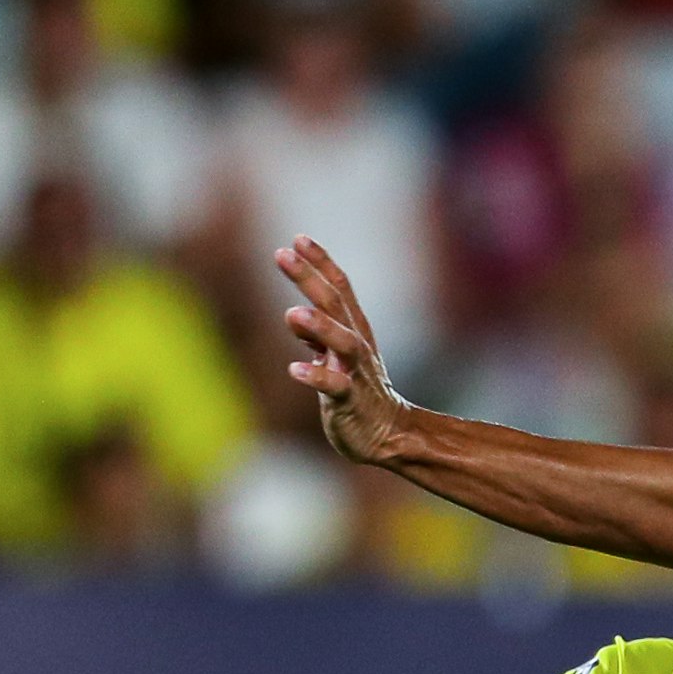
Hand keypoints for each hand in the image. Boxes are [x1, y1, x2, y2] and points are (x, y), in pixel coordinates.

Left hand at [279, 236, 412, 465]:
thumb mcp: (335, 357)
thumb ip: (314, 334)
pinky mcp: (351, 402)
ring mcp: (356, 372)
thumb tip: (293, 313)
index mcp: (354, 329)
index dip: (320, 262)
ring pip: (342, 343)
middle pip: (334, 304)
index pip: (340, 288)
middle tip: (283, 254)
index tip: (298, 239)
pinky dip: (316, 377)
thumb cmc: (357, 390)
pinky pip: (335, 387)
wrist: (389, 435)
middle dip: (308, 278)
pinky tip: (294, 369)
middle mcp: (356, 345)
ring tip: (293, 313)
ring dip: (319, 327)